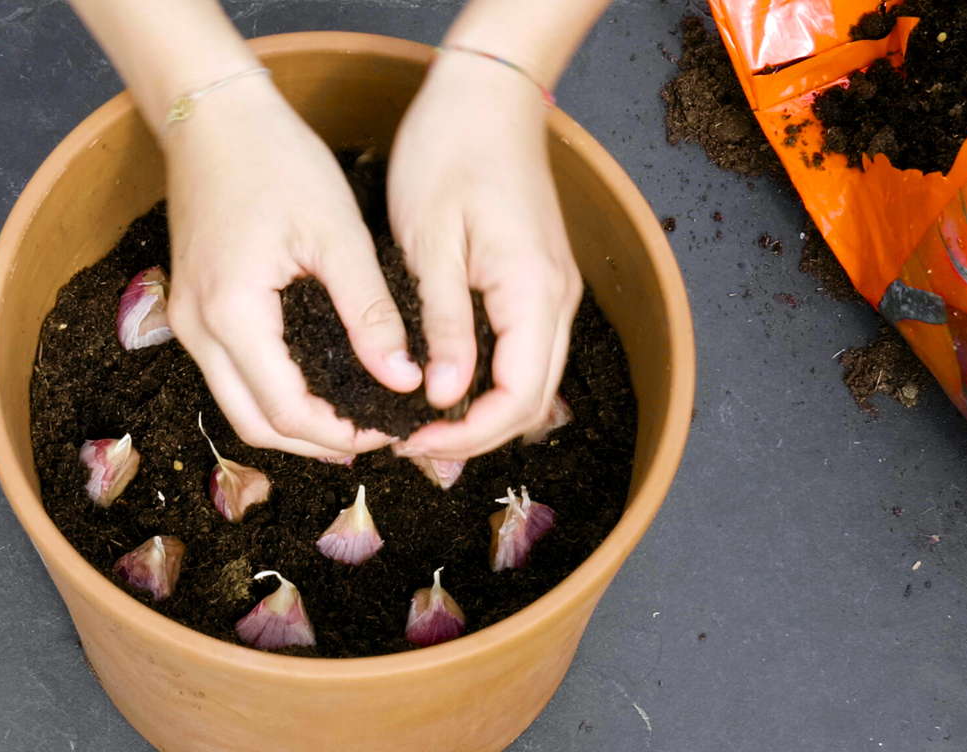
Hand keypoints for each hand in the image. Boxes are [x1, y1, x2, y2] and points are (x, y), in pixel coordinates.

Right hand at [162, 76, 423, 456]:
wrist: (213, 114)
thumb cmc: (277, 160)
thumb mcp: (337, 235)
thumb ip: (370, 313)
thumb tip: (404, 379)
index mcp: (232, 313)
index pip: (286, 413)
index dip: (341, 436)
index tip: (391, 430)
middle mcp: (197, 329)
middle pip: (256, 426)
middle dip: (317, 444)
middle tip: (377, 436)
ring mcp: (187, 321)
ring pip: (239, 406)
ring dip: (294, 423)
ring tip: (355, 418)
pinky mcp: (193, 308)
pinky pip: (231, 375)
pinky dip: (274, 392)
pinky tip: (321, 385)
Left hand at [387, 50, 581, 458]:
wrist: (487, 95)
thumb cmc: (450, 154)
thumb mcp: (432, 244)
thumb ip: (444, 326)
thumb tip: (445, 399)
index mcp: (532, 292)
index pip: (516, 399)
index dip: (467, 436)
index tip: (411, 442)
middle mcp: (557, 300)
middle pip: (531, 402)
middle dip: (475, 436)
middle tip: (409, 442)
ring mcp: (554, 291)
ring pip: (532, 381)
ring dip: (483, 412)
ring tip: (420, 420)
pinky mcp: (540, 281)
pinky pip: (525, 351)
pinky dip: (492, 380)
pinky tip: (445, 381)